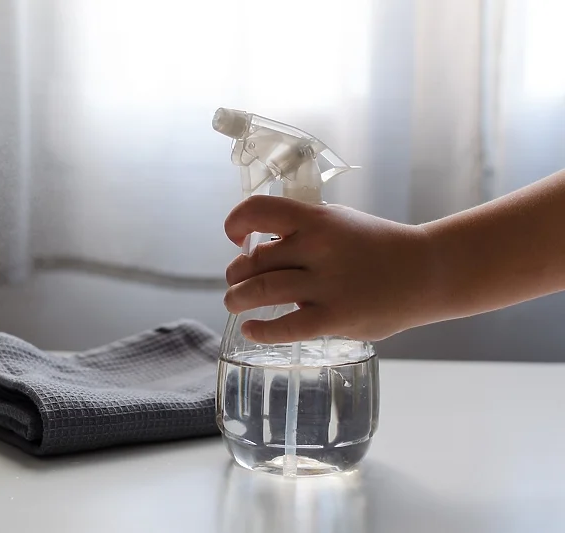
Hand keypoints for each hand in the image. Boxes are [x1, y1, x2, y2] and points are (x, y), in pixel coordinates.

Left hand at [223, 195, 433, 342]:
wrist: (427, 271)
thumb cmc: (377, 246)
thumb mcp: (339, 222)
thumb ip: (302, 232)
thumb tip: (260, 249)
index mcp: (316, 218)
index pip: (258, 210)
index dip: (236, 223)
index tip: (234, 238)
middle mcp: (318, 247)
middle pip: (253, 260)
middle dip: (235, 274)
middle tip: (236, 282)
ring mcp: (327, 284)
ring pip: (261, 290)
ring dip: (237, 299)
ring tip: (235, 303)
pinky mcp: (335, 317)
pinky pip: (286, 327)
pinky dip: (262, 331)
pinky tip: (252, 330)